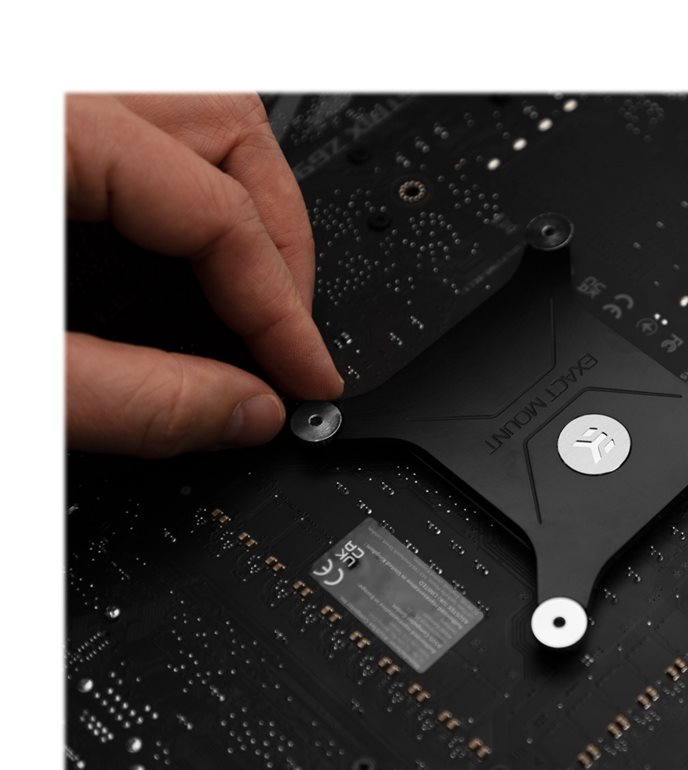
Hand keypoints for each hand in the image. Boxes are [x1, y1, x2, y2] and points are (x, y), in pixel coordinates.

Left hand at [66, 94, 341, 456]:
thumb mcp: (17, 379)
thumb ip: (132, 400)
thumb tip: (246, 412)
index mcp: (50, 128)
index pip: (221, 210)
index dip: (281, 309)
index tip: (308, 375)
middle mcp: (53, 89)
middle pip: (232, 127)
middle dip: (279, 240)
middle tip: (286, 331)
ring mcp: (48, 95)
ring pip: (198, 111)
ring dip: (243, 201)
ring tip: (252, 291)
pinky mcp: (41, 119)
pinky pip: (147, 125)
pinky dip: (190, 187)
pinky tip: (187, 255)